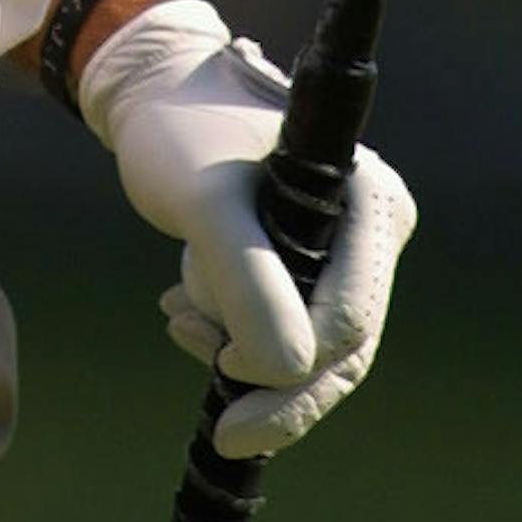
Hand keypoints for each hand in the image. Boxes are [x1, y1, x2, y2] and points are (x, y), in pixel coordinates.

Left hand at [78, 0, 416, 456]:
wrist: (148, 94)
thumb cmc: (180, 132)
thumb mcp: (206, 206)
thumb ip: (248, 284)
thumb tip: (288, 370)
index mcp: (372, 199)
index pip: (351, 318)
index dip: (295, 367)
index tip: (225, 374)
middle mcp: (372, 226)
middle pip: (342, 347)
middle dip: (274, 384)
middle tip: (222, 427)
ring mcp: (344, 247)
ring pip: (310, 346)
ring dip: (241, 351)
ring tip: (178, 313)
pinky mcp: (308, 261)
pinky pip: (285, 329)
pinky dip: (234, 334)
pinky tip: (182, 311)